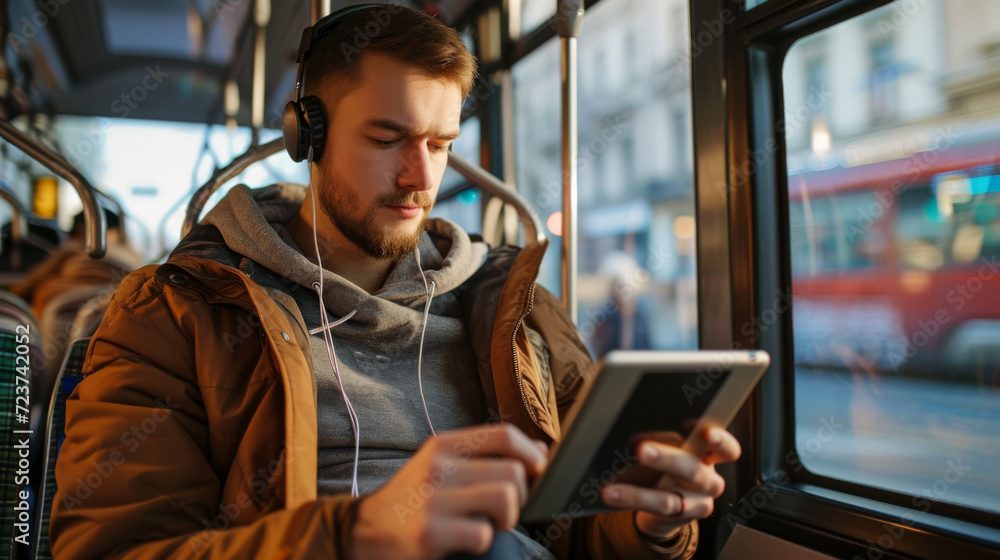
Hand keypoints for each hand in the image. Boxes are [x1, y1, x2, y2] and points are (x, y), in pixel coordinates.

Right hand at [350, 423, 548, 559]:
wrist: (361, 532)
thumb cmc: (411, 499)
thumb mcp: (440, 465)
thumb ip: (485, 456)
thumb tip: (539, 450)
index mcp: (444, 445)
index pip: (504, 435)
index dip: (531, 453)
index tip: (536, 471)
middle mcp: (439, 466)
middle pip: (513, 471)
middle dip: (521, 496)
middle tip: (505, 509)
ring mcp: (433, 499)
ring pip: (505, 498)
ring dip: (508, 517)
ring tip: (493, 524)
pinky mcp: (429, 532)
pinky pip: (482, 534)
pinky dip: (483, 541)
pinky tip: (468, 540)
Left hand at [599, 427, 740, 540]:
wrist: (666, 505)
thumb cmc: (668, 466)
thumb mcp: (671, 449)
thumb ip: (663, 440)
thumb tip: (631, 433)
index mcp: (709, 454)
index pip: (727, 449)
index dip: (720, 441)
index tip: (705, 433)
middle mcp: (708, 479)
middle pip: (693, 469)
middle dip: (667, 459)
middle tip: (642, 450)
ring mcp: (697, 501)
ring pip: (669, 498)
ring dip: (638, 493)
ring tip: (611, 489)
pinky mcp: (680, 518)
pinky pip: (655, 511)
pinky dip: (631, 500)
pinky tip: (612, 495)